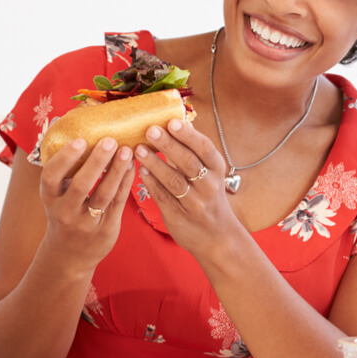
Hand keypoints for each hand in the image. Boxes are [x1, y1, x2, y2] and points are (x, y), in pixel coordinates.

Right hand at [38, 137, 135, 272]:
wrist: (69, 254)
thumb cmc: (64, 211)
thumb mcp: (55, 193)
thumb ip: (61, 163)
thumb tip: (59, 120)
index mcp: (50, 198)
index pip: (51, 177)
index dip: (65, 159)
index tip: (80, 140)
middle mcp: (65, 211)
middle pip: (81, 185)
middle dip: (96, 162)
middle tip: (110, 140)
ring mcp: (87, 222)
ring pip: (104, 194)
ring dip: (117, 171)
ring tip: (127, 150)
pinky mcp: (107, 229)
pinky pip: (118, 202)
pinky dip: (126, 183)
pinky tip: (133, 165)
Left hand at [135, 119, 232, 256]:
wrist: (216, 236)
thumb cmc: (209, 197)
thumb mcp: (210, 174)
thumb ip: (193, 154)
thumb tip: (172, 124)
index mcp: (217, 170)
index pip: (204, 148)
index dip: (188, 135)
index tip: (172, 121)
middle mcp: (209, 186)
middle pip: (188, 162)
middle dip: (168, 145)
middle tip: (150, 130)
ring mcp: (195, 203)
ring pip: (173, 180)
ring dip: (155, 163)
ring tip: (138, 149)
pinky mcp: (179, 216)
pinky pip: (163, 197)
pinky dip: (151, 183)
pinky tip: (140, 170)